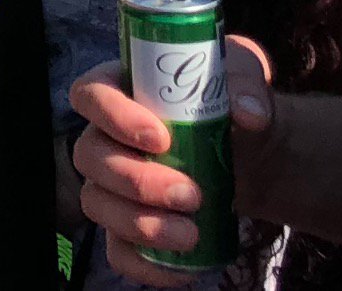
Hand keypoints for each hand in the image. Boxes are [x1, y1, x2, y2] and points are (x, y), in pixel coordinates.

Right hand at [70, 37, 274, 276]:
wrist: (252, 151)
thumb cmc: (231, 100)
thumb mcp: (242, 74)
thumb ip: (245, 82)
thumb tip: (249, 114)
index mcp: (119, 88)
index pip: (89, 94)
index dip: (113, 116)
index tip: (159, 137)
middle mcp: (104, 135)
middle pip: (90, 156)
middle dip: (137, 181)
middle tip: (191, 195)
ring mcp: (111, 184)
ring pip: (97, 204)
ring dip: (139, 223)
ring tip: (192, 234)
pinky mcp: (127, 226)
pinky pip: (117, 251)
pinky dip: (145, 264)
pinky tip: (182, 268)